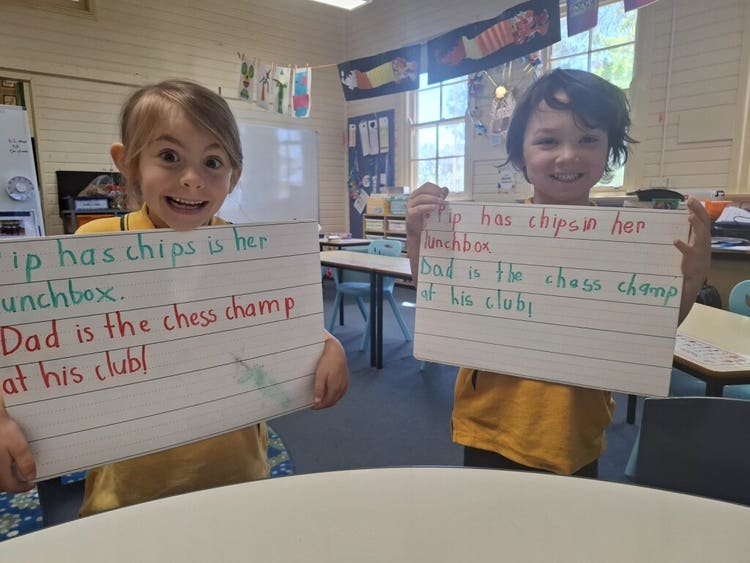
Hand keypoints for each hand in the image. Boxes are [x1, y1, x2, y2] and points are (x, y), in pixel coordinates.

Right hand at [0, 394, 34, 492]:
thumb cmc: (2, 430)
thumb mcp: (19, 446)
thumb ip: (26, 463)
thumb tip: (31, 476)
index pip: (11, 487)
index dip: (23, 487)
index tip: (31, 483)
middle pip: (2, 484)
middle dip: (13, 482)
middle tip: (24, 476)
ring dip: (5, 476)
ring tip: (14, 468)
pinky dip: (1, 467)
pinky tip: (4, 458)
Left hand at [311, 332, 348, 409]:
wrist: (336, 351)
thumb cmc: (328, 362)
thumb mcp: (320, 375)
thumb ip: (319, 389)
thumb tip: (317, 402)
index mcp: (335, 388)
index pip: (327, 402)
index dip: (319, 406)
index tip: (312, 407)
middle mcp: (342, 388)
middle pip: (333, 401)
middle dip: (324, 404)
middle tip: (315, 404)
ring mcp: (345, 384)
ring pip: (337, 397)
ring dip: (330, 400)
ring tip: (321, 399)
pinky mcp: (346, 380)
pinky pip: (341, 392)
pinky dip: (335, 395)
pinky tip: (330, 393)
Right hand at [406, 182, 448, 236]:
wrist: (418, 234)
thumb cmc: (425, 220)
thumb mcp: (433, 207)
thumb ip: (439, 198)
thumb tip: (445, 189)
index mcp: (418, 194)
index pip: (427, 186)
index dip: (436, 188)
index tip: (443, 194)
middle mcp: (412, 198)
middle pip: (424, 189)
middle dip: (435, 192)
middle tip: (443, 198)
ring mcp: (410, 206)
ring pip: (421, 197)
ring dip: (433, 198)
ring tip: (441, 202)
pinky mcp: (410, 214)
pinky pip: (418, 208)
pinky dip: (427, 207)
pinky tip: (434, 207)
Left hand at [675, 196, 711, 320]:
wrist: (690, 284)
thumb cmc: (688, 265)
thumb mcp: (691, 248)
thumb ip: (688, 236)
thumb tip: (682, 220)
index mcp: (703, 240)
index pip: (704, 220)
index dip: (699, 208)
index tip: (691, 198)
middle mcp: (704, 245)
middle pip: (704, 224)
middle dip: (698, 211)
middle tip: (690, 201)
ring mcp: (700, 253)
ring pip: (701, 236)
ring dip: (696, 225)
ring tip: (689, 216)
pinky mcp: (692, 262)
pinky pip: (688, 252)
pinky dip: (683, 246)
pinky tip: (675, 241)